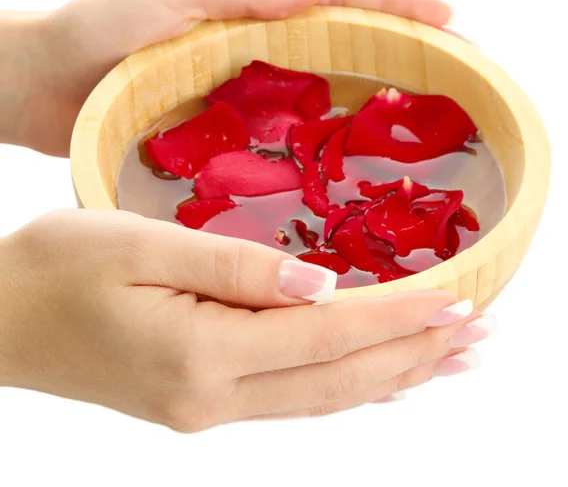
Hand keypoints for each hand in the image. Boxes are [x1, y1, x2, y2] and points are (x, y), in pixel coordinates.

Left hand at [0, 0, 452, 155]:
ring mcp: (249, 90)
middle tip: (456, 82)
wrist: (47, 82)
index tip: (452, 27)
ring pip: (326, 93)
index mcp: (254, 5)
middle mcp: (261, 46)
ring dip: (374, 106)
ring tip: (423, 130)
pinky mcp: (232, 129)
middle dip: (403, 57)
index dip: (398, 8)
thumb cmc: (97, 28)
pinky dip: (325, 146)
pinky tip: (349, 169)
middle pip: (348, 46)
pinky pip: (290, 135)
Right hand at [0, 210, 489, 430]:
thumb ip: (233, 267)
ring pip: (322, 399)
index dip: (398, 319)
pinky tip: (372, 381)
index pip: (328, 338)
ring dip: (389, 377)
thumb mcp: (139, 246)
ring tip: (446, 360)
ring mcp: (205, 409)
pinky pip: (291, 400)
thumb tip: (320, 287)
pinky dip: (344, 388)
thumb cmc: (57, 269)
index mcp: (201, 353)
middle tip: (479, 337)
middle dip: (414, 356)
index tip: (459, 302)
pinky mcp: (196, 401)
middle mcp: (211, 397)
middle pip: (338, 381)